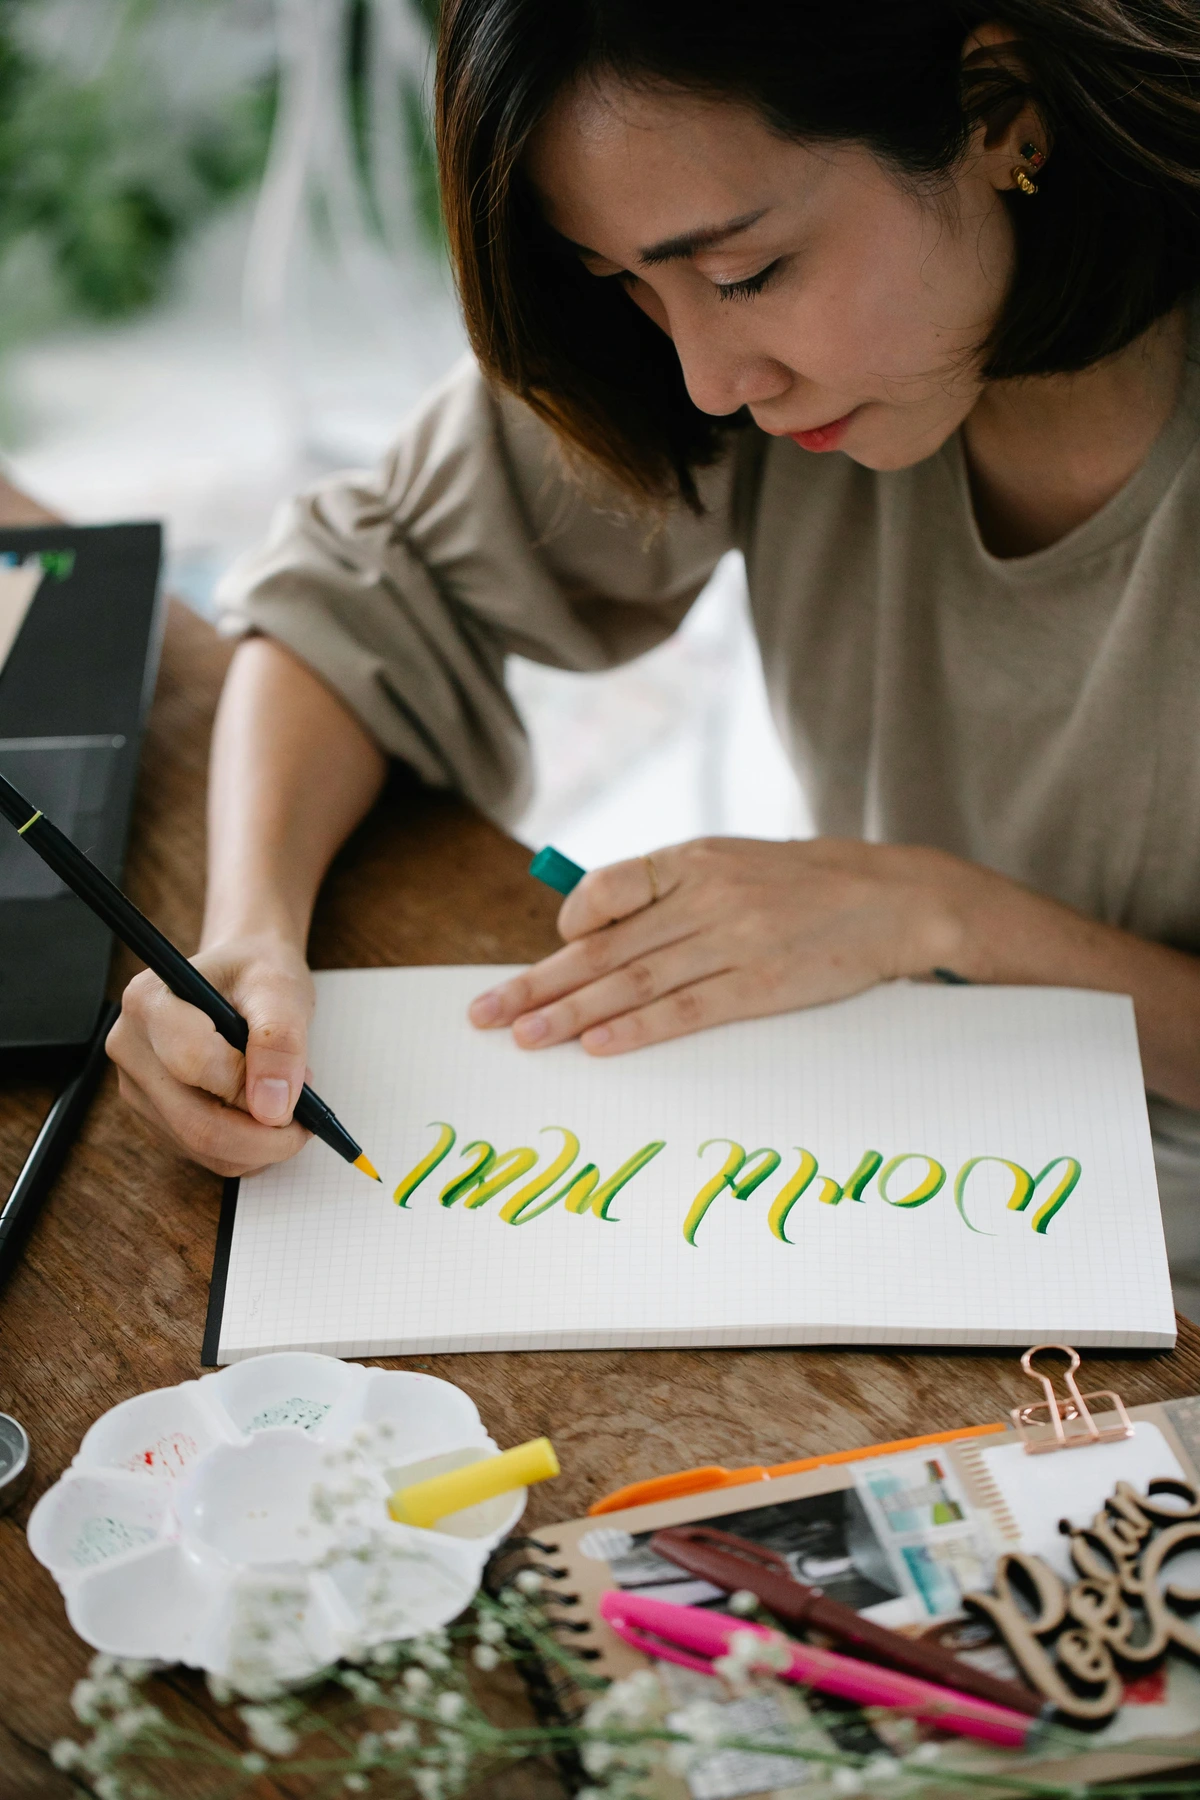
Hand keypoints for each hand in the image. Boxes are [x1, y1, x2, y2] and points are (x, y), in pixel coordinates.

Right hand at [107, 935, 314, 1175]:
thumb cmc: (257, 974)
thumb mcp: (279, 990)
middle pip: (195, 1123)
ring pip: (201, 1148)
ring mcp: (137, 1086)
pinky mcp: (153, 1114)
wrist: (242, 975)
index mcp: (149, 1002)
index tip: (299, 1088)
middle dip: (263, 1136)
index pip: (194, 1064)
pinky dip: (244, 1148)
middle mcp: (130, 1047)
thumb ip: (279, 1042)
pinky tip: (263, 1113)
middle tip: (306, 1122)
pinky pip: (202, 1153)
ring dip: (258, 1143)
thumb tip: (273, 1110)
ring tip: (287, 1102)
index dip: (250, 1087)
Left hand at [469, 837, 979, 1053]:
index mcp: (692, 860)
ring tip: (525, 1038)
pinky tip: (598, 1046)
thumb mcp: (730, 865)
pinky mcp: (763, 984)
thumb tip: (586, 933)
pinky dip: (638, 1030)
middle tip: (486, 1014)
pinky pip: (688, 1009)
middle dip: (540, 982)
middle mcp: (706, 897)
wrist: (892, 898)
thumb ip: (664, 893)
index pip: (610, 888)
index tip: (545, 950)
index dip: (571, 922)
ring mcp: (734, 941)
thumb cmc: (799, 887)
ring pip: (635, 981)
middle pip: (606, 946)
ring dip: (573, 1014)